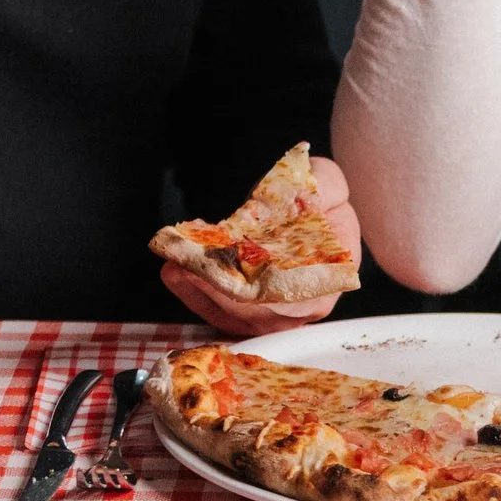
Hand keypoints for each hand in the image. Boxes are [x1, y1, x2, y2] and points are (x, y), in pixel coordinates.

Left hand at [159, 158, 362, 336]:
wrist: (310, 204)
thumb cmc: (321, 198)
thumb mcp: (328, 183)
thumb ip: (325, 188)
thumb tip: (310, 195)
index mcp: (323, 283)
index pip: (290, 302)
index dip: (259, 296)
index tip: (230, 278)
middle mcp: (296, 308)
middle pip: (253, 317)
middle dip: (216, 295)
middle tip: (185, 269)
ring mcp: (268, 310)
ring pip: (230, 318)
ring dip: (197, 296)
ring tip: (173, 269)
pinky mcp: (244, 304)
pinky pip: (218, 309)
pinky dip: (195, 293)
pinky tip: (174, 269)